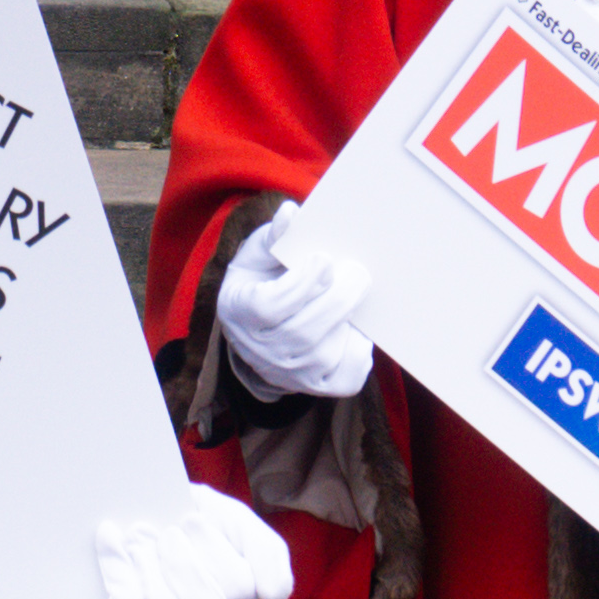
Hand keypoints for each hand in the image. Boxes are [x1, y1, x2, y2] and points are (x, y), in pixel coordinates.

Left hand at [87, 487, 296, 598]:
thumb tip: (274, 598)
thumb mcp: (235, 521)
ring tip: (139, 532)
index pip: (240, 588)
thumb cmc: (191, 520)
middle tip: (168, 530)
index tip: (191, 518)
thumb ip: (267, 551)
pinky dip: (115, 562)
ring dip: (148, 560)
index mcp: (240, 598)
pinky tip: (112, 536)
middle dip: (182, 560)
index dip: (212, 549)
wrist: (135, 514)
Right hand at [216, 199, 376, 402]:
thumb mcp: (258, 254)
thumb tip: (292, 213)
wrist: (260, 329)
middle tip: (358, 272)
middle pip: (303, 332)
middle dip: (337, 299)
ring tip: (357, 291)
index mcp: (239, 312)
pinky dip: (358, 350)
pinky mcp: (318, 385)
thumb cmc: (262, 281)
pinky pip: (347, 375)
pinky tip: (355, 325)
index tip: (322, 259)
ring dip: (348, 321)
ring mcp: (290, 374)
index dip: (300, 285)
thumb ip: (276, 236)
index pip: (269, 307)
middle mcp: (261, 351)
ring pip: (326, 354)